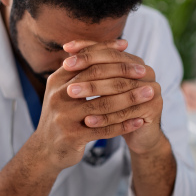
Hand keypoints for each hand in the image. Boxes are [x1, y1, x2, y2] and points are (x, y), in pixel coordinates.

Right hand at [31, 40, 149, 169]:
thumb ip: (85, 69)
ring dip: (130, 99)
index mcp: (57, 80)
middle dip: (123, 75)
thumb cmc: (64, 115)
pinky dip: (124, 125)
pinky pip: (104, 129)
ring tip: (150, 94)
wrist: (45, 150)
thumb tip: (118, 45)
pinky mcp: (72, 137)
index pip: (86, 60)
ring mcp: (64, 117)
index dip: (108, 54)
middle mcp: (58, 96)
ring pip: (103, 104)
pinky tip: (140, 121)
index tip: (130, 49)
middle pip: (96, 80)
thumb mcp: (67, 89)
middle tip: (145, 72)